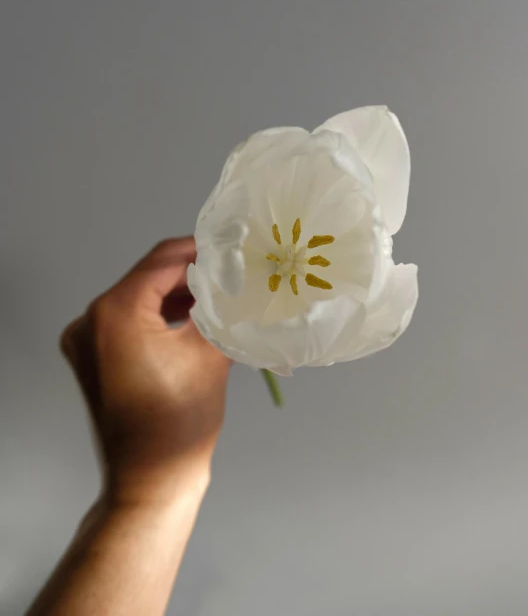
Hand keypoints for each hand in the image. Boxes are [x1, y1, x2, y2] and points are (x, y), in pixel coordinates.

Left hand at [60, 237, 230, 506]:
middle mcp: (91, 321)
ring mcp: (87, 341)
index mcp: (114, 313)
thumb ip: (220, 308)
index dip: (199, 250)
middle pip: (148, 278)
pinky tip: (195, 317)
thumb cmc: (180, 422)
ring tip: (219, 294)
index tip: (232, 249)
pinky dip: (161, 316)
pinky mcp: (94, 359)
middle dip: (191, 274)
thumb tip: (236, 282)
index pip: (161, 261)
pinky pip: (131, 322)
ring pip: (140, 300)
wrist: (151, 482)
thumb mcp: (209, 354)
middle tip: (231, 272)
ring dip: (177, 295)